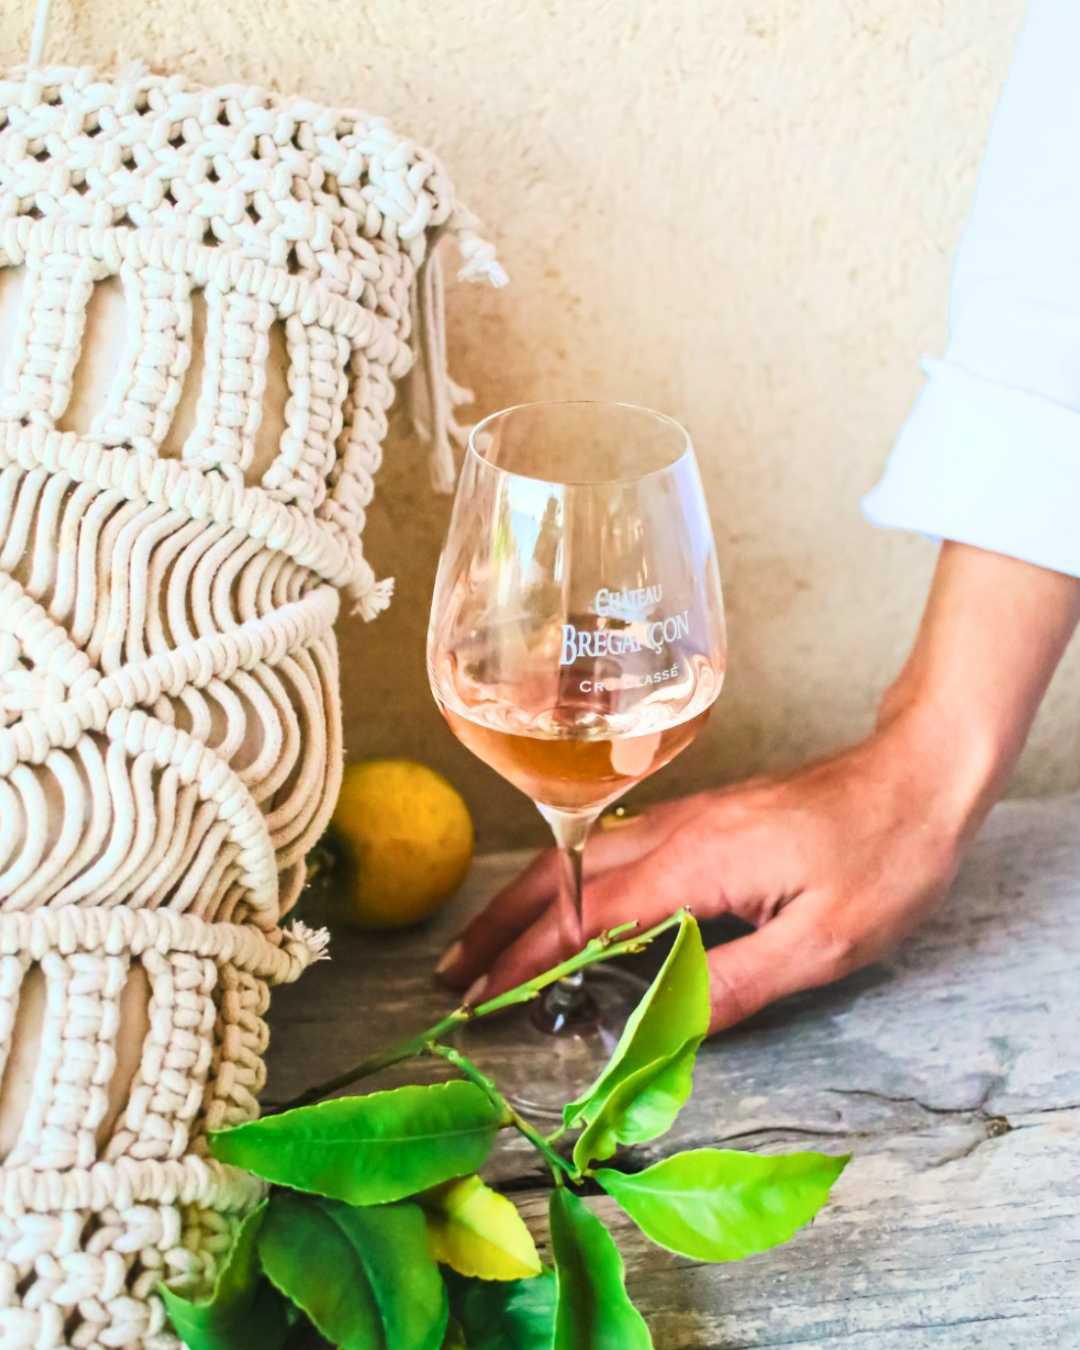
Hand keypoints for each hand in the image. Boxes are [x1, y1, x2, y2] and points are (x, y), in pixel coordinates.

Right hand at [436, 542, 1079, 1031]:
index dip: (530, 964)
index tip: (483, 1001)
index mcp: (694, 864)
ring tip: (484, 942)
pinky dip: (564, 881)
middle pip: (561, 878)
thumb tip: (662, 1029)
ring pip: (578, 858)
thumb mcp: (823, 942)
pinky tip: (560, 900)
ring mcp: (683, 818)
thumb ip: (737, 984)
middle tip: (452, 972)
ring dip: (523, 901)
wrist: (917, 775)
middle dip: (500, 927)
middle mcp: (672, 832)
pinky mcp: (700, 817)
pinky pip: (609, 849)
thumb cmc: (881, 859)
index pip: (587, 922)